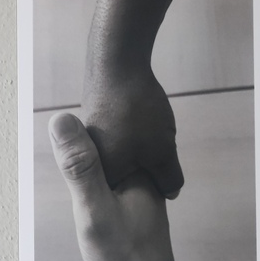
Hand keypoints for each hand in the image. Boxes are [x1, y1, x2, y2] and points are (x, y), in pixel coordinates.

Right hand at [48, 111, 184, 260]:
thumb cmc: (122, 259)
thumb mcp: (93, 209)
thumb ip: (79, 167)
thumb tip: (58, 118)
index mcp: (136, 170)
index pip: (102, 134)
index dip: (79, 133)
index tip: (62, 135)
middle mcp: (142, 180)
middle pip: (105, 150)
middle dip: (85, 151)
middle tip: (70, 162)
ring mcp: (138, 197)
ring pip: (107, 170)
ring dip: (90, 170)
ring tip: (77, 180)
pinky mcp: (132, 213)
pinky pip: (110, 188)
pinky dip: (96, 188)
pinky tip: (90, 201)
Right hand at [78, 63, 183, 197]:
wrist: (116, 62)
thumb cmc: (136, 112)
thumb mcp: (162, 152)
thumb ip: (168, 178)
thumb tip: (171, 193)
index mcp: (101, 175)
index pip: (128, 197)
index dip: (149, 191)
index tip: (161, 178)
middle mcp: (88, 160)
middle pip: (125, 176)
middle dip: (144, 169)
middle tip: (158, 148)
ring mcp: (90, 138)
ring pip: (122, 154)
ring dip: (139, 148)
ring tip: (151, 129)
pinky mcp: (94, 120)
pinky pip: (117, 137)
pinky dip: (130, 132)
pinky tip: (139, 116)